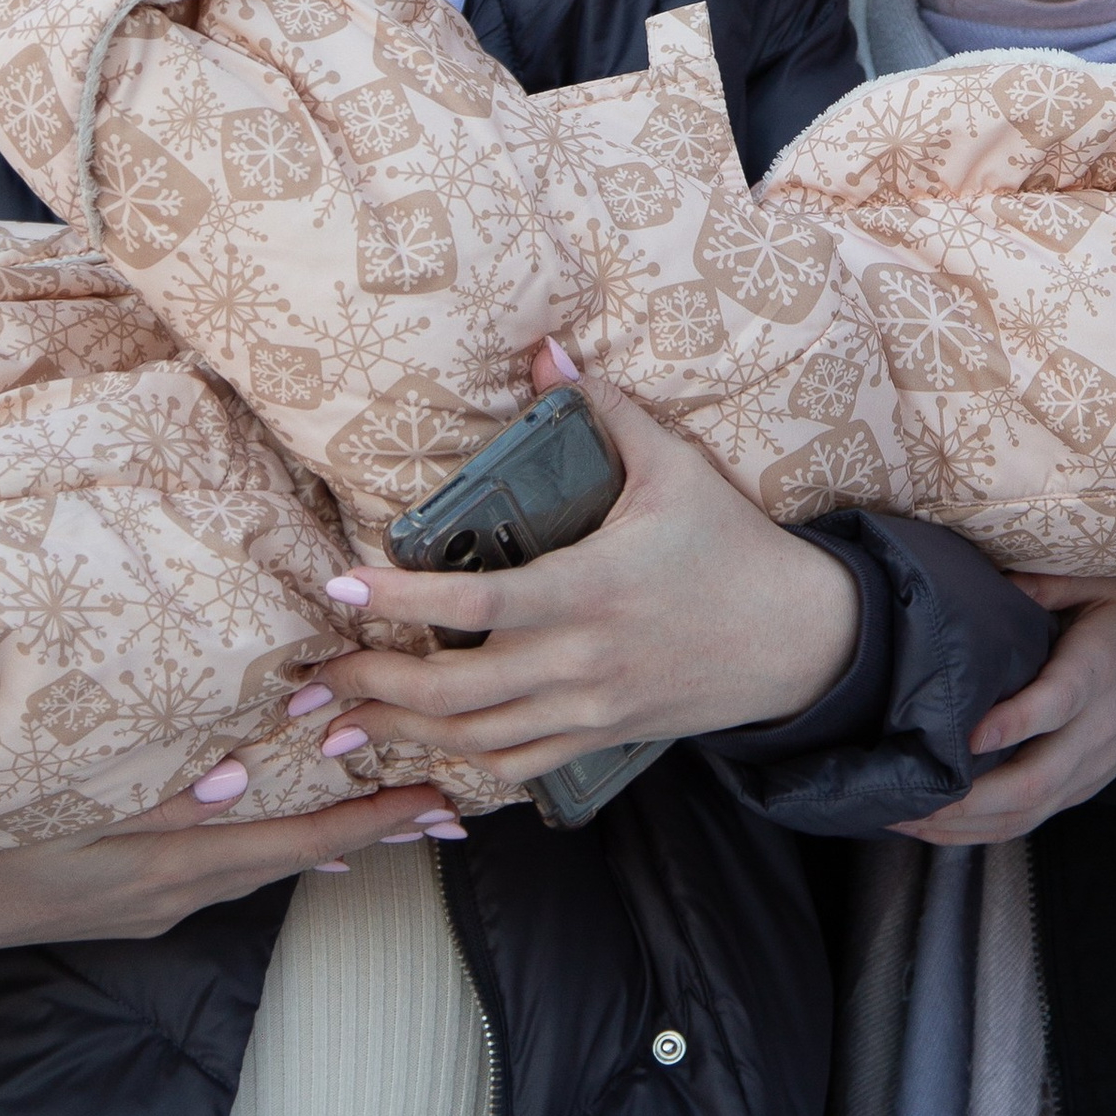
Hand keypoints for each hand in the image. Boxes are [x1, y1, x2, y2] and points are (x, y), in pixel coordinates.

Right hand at [0, 763, 458, 958]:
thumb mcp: (58, 812)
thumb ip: (145, 797)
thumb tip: (231, 782)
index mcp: (167, 865)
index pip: (292, 839)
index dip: (369, 820)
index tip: (437, 805)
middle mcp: (175, 893)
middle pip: (294, 856)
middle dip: (373, 832)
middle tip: (447, 812)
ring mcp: (153, 905)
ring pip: (262, 867)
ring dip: (327, 841)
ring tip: (391, 821)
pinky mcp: (131, 904)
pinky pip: (224, 874)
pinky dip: (272, 853)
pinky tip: (295, 848)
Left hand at [296, 344, 861, 783]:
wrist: (801, 640)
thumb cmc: (732, 547)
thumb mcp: (676, 469)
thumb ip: (606, 411)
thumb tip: (548, 350)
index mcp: (592, 589)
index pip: (478, 603)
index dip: (404, 598)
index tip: (344, 585)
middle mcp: (583, 661)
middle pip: (455, 689)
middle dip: (373, 685)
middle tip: (314, 679)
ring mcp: (591, 709)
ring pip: (475, 739)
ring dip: (400, 734)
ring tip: (340, 728)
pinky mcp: (603, 740)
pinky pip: (517, 765)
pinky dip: (460, 764)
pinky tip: (420, 752)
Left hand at [892, 573, 1115, 846]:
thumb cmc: (1110, 614)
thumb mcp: (1091, 579)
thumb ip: (1042, 585)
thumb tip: (987, 586)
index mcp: (1100, 669)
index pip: (1059, 702)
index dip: (1015, 723)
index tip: (966, 736)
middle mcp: (1100, 728)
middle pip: (1037, 779)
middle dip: (970, 797)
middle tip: (910, 797)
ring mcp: (1093, 768)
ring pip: (1029, 812)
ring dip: (963, 824)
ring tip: (904, 819)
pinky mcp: (1081, 790)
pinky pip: (1029, 821)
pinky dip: (978, 832)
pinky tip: (933, 828)